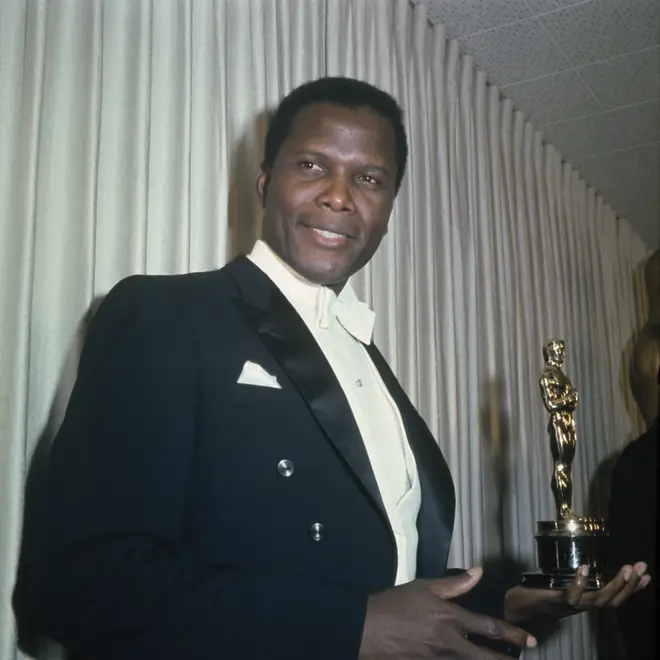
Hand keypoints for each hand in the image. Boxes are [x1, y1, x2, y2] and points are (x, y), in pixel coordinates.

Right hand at [360, 567, 536, 658]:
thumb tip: (479, 571)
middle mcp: (450, 644)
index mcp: (451, 619)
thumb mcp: (424, 587)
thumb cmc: (395, 603)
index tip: (531, 641)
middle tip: (522, 658)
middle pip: (486, 659)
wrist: (367, 629)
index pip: (489, 628)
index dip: (513, 635)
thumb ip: (454, 583)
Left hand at [504, 562, 650, 623]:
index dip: (631, 589)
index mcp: (584, 602)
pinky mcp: (554, 601)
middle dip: (630, 585)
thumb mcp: (561, 587)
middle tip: (642, 567)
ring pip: (598, 601)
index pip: (614, 599)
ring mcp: (568, 606)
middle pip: (613, 602)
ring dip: (614, 586)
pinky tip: (586, 568)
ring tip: (626, 569)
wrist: (514, 607)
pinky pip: (571, 597)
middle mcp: (581, 607)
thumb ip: (575, 582)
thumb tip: (588, 566)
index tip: (646, 576)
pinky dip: (580, 584)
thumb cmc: (536, 595)